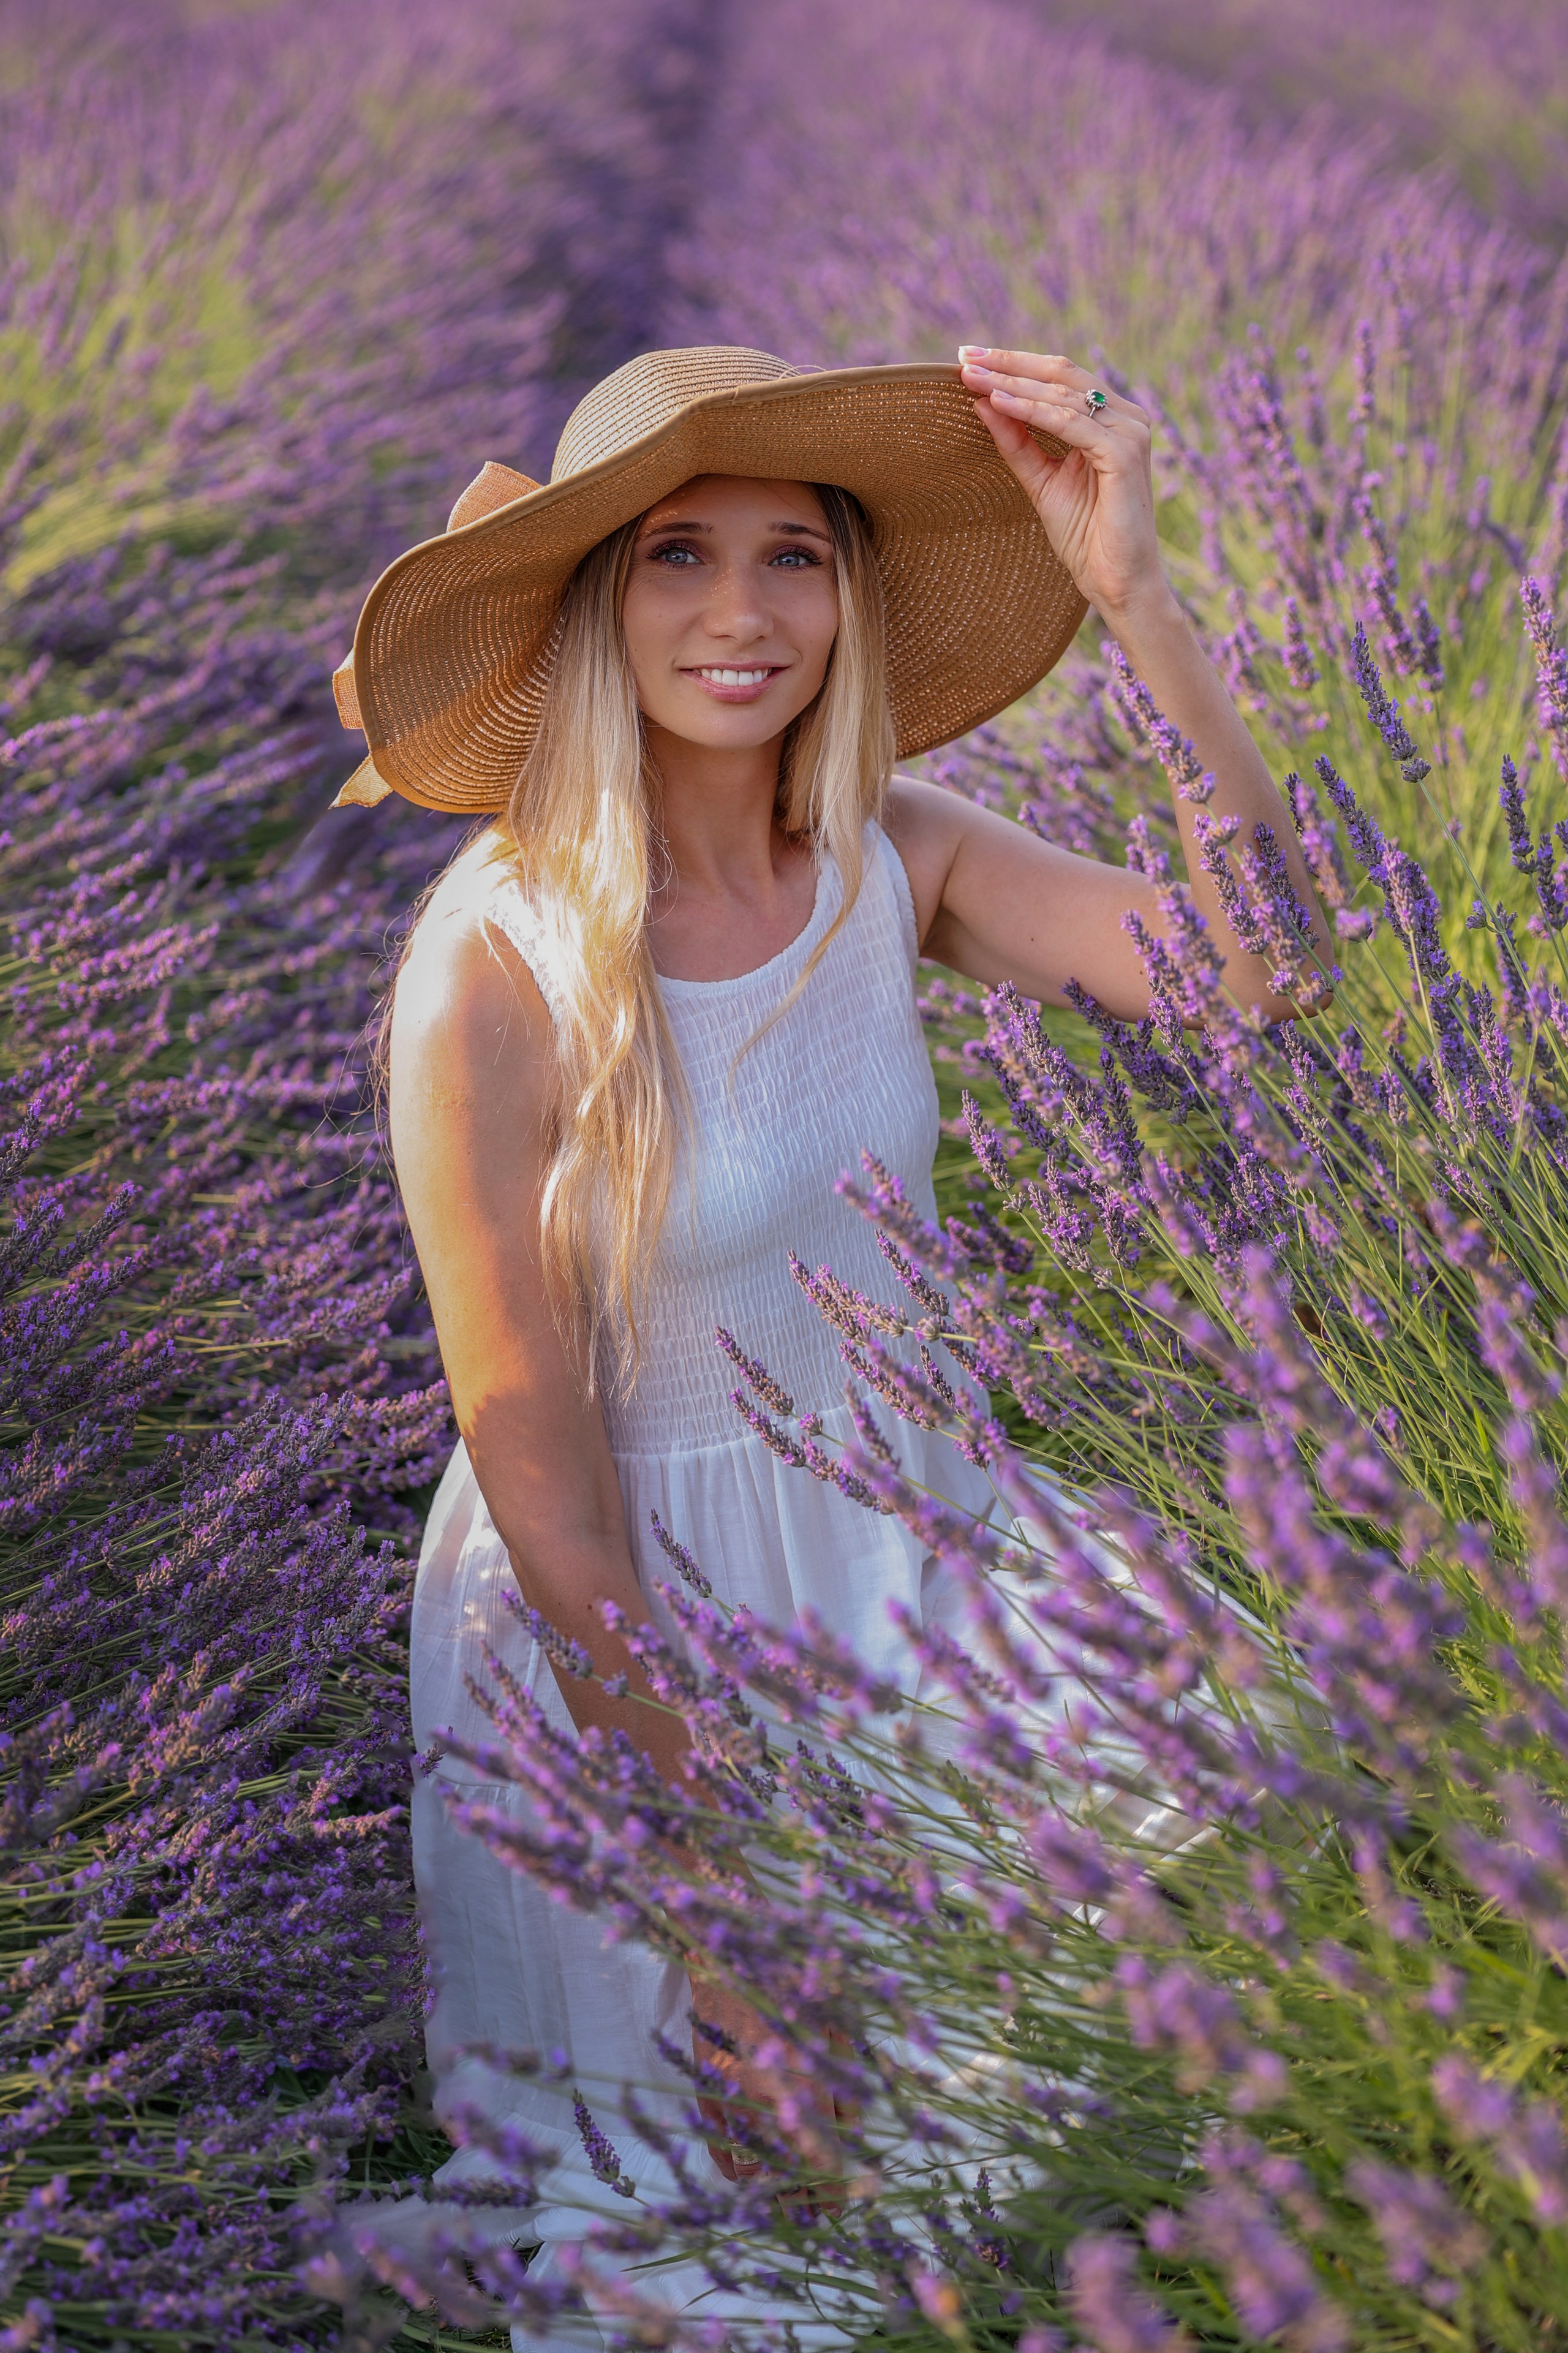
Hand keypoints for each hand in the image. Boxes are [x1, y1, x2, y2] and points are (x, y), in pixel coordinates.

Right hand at [689, 1974, 839, 2200]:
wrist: (730, 1957)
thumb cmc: (792, 1984)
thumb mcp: (838, 2030)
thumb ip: (848, 2087)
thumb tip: (855, 2139)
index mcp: (801, 2078)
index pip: (822, 2157)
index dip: (835, 2188)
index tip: (844, 2202)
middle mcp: (761, 2096)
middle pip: (787, 2173)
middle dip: (806, 2198)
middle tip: (822, 2211)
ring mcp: (726, 2099)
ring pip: (753, 2170)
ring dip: (775, 2192)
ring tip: (795, 2205)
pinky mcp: (703, 2096)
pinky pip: (722, 2153)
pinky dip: (740, 2174)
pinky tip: (758, 2180)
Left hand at [959, 346, 1169, 624]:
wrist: (1117, 583)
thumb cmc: (1087, 537)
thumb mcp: (1042, 480)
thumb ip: (1017, 440)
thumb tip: (981, 401)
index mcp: (1111, 419)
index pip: (1060, 377)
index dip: (1014, 364)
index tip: (968, 360)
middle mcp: (1126, 418)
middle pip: (1061, 374)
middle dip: (1009, 364)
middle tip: (964, 358)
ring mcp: (1129, 433)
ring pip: (1062, 395)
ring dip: (1012, 384)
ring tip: (971, 378)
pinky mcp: (1124, 455)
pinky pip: (1069, 424)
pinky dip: (1032, 411)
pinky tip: (998, 402)